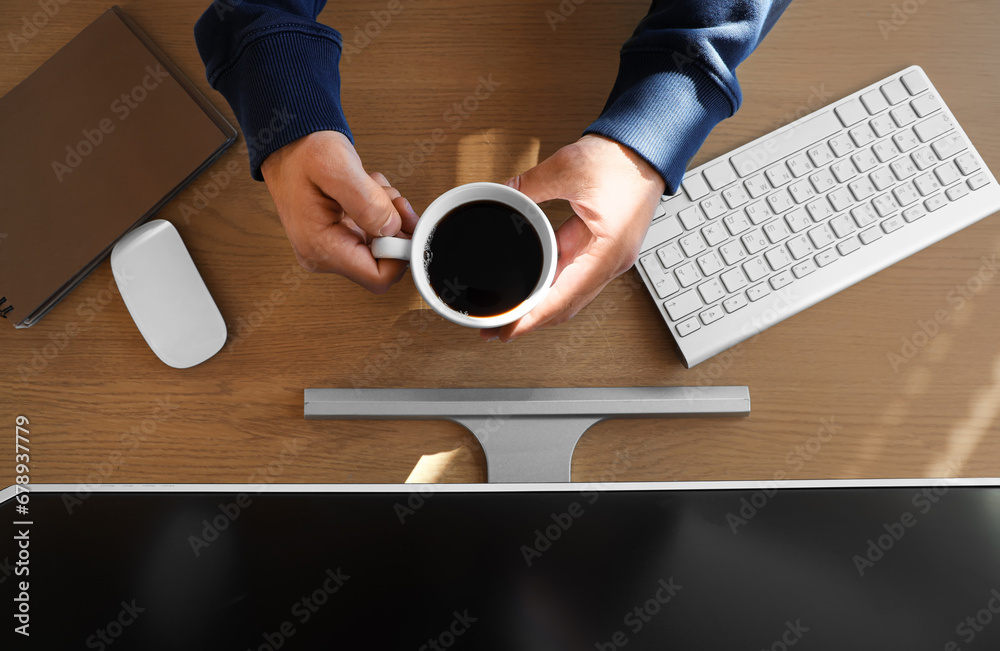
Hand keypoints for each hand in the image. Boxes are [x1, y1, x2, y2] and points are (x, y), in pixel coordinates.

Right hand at [260, 130, 419, 292]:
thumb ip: (367, 202)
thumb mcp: (337, 167)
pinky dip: (379, 210)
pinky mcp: (337, 235)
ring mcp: (330, 246)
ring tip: (372, 187)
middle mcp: (323, 254)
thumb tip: (392, 229)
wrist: (288, 141)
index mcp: (320, 246)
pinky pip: (373, 232)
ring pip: (382, 244)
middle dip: (395, 228)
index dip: (400, 253)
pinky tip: (366, 190)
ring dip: (388, 214)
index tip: (403, 222)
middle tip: (391, 199)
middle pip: (383, 261)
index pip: (377, 277)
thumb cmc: (303, 151)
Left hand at [481, 134, 664, 341]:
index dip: (532, 319)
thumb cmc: (623, 159)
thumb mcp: (565, 169)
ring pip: (569, 294)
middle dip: (531, 320)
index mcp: (608, 250)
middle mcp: (611, 261)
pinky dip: (550, 286)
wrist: (647, 146)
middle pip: (566, 306)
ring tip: (510, 312)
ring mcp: (608, 257)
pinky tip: (530, 289)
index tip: (508, 332)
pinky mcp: (603, 248)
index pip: (563, 298)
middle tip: (496, 329)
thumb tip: (501, 198)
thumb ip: (528, 187)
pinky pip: (573, 276)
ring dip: (540, 306)